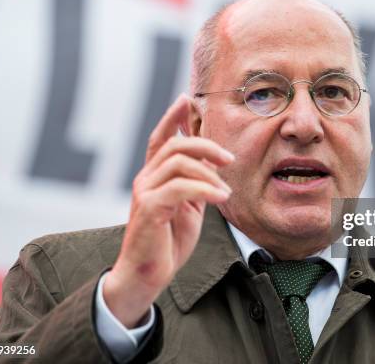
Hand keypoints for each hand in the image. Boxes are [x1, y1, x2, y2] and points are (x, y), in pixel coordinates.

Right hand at [103, 94, 233, 327]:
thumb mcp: (187, 206)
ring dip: (208, 171)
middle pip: (174, 144)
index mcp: (154, 176)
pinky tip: (221, 198)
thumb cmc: (168, 241)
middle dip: (205, 144)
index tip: (187, 100)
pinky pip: (179, 187)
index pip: (161, 138)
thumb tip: (212, 162)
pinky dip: (205, 189)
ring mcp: (145, 191)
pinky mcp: (149, 208)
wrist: (147, 275)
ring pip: (177, 161)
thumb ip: (195, 183)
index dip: (173, 117)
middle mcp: (146, 178)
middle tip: (229, 159)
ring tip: (225, 190)